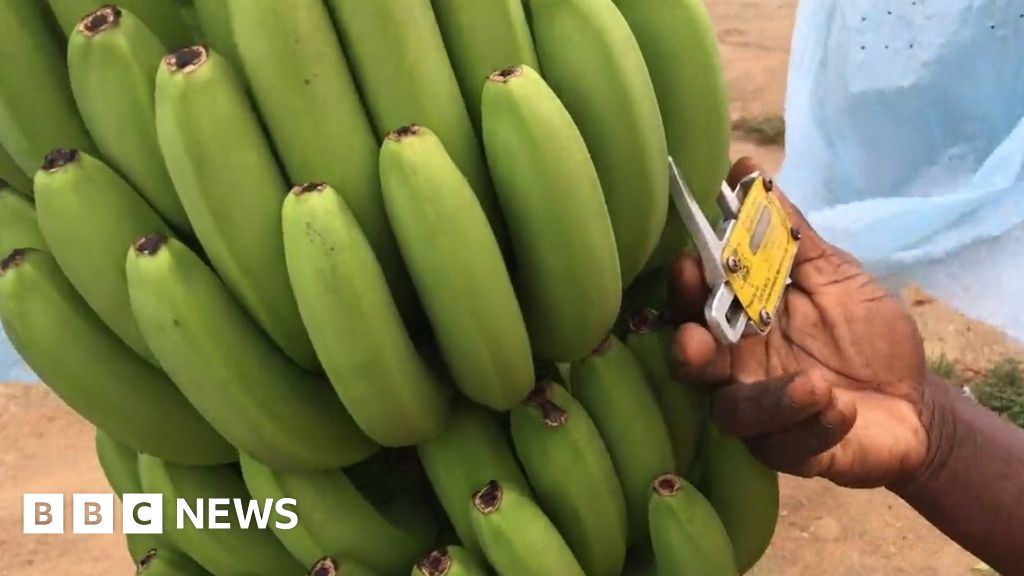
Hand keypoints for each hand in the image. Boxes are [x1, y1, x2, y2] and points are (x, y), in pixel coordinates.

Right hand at [669, 157, 930, 488]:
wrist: (915, 401)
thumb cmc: (864, 333)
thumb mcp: (834, 274)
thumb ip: (790, 232)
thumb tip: (745, 168)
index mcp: (739, 321)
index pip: (695, 303)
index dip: (684, 287)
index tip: (688, 262)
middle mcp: (736, 368)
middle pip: (692, 364)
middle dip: (689, 351)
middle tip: (696, 339)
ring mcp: (762, 415)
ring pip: (734, 413)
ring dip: (767, 400)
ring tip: (813, 383)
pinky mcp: (793, 453)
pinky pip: (789, 446)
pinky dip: (815, 425)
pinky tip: (844, 408)